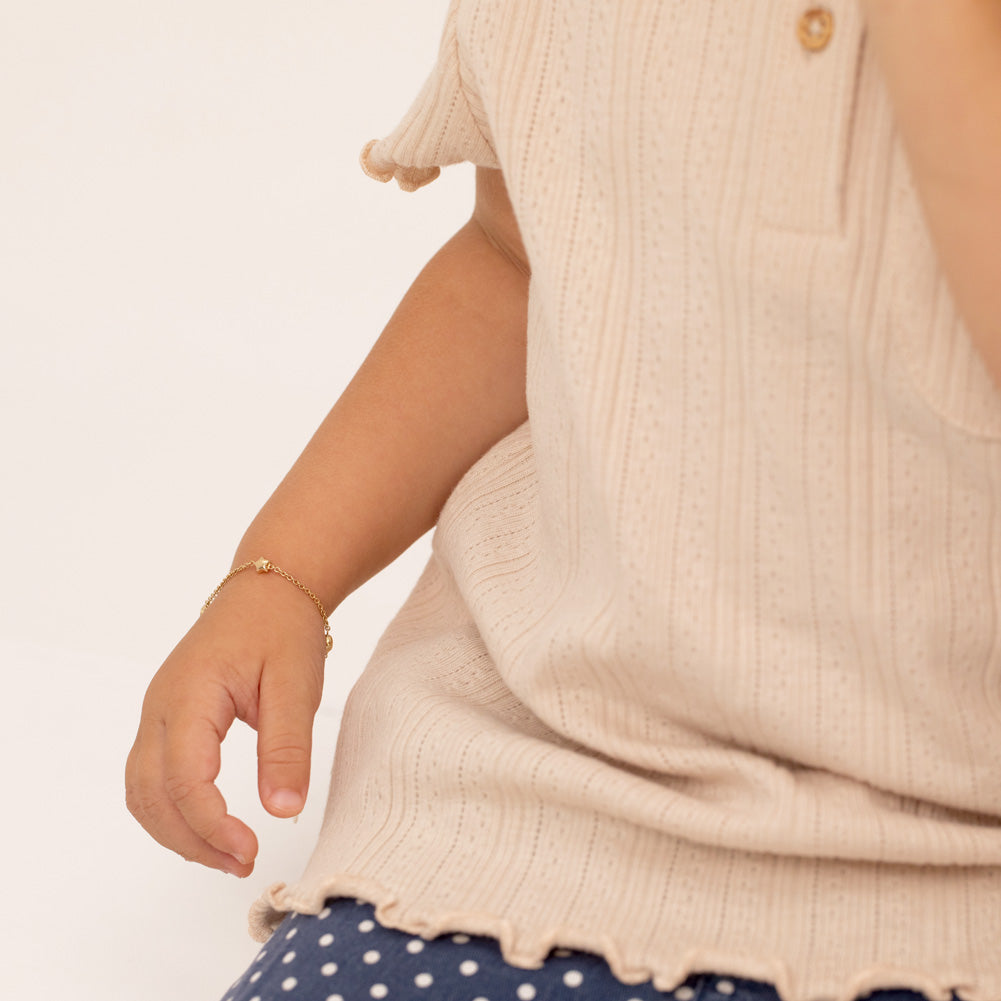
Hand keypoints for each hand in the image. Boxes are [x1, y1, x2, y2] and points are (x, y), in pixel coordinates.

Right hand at [125, 573, 325, 875]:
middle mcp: (160, 707)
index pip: (184, 779)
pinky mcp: (167, 719)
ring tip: (230, 853)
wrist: (268, 591)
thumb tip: (283, 811)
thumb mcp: (296, 686)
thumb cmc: (282, 630)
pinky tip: (211, 825)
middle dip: (191, 839)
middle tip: (242, 862)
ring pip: (143, 791)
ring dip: (177, 832)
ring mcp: (157, 713)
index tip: (250, 851)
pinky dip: (173, 810)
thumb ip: (287, 748)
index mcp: (190, 695)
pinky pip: (152, 776)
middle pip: (151, 795)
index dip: (212, 826)